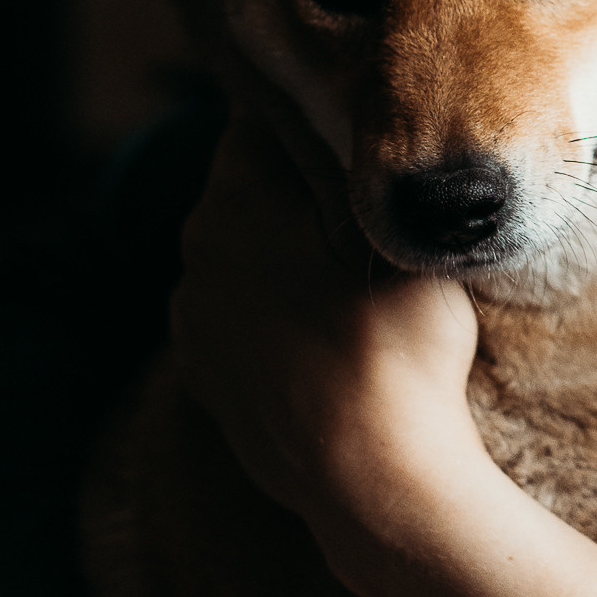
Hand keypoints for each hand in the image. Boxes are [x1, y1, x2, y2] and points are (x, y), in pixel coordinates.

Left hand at [171, 117, 487, 588]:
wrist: (369, 477)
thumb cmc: (400, 346)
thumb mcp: (403, 236)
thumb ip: (367, 177)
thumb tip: (357, 136)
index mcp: (239, 191)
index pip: (264, 119)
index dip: (310, 120)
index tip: (350, 134)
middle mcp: (198, 242)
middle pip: (243, 187)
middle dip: (287, 190)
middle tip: (354, 205)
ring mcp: (193, 313)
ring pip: (232, 255)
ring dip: (271, 256)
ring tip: (334, 283)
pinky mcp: (200, 373)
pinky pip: (230, 320)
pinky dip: (261, 319)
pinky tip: (310, 337)